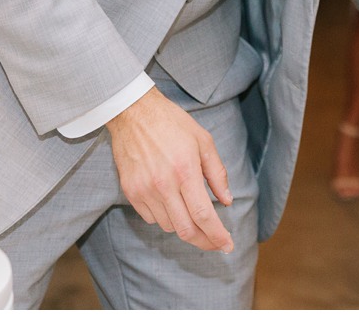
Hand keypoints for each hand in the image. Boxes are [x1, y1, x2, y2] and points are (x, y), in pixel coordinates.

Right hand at [106, 88, 232, 252]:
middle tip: (215, 243)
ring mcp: (145, 191)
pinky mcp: (131, 193)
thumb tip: (227, 201)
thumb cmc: (172, 123)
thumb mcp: (203, 140)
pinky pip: (151, 218)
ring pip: (169, 226)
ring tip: (193, 214)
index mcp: (185, 170)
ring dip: (185, 227)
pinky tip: (172, 204)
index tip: (227, 245)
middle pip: (186, 229)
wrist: (134, 113)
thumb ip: (217, 173)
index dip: (217, 235)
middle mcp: (164, 185)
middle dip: (204, 242)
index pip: (203, 215)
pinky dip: (165, 217)